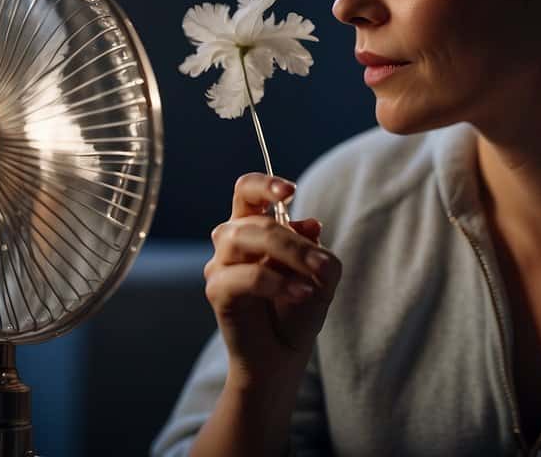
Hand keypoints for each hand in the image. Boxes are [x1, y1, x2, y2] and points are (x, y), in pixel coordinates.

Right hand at [203, 173, 342, 387]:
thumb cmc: (298, 309)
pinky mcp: (217, 291)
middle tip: (322, 263)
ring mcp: (220, 265)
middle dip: (294, 239)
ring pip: (245, 239)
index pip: (247, 190)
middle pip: (255, 220)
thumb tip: (309, 224)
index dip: (265, 184)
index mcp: (254, 227)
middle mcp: (232, 241)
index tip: (290, 191)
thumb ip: (316, 247)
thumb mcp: (320, 274)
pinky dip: (275, 282)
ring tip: (315, 276)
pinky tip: (301, 293)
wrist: (282, 356)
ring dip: (287, 254)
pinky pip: (243, 276)